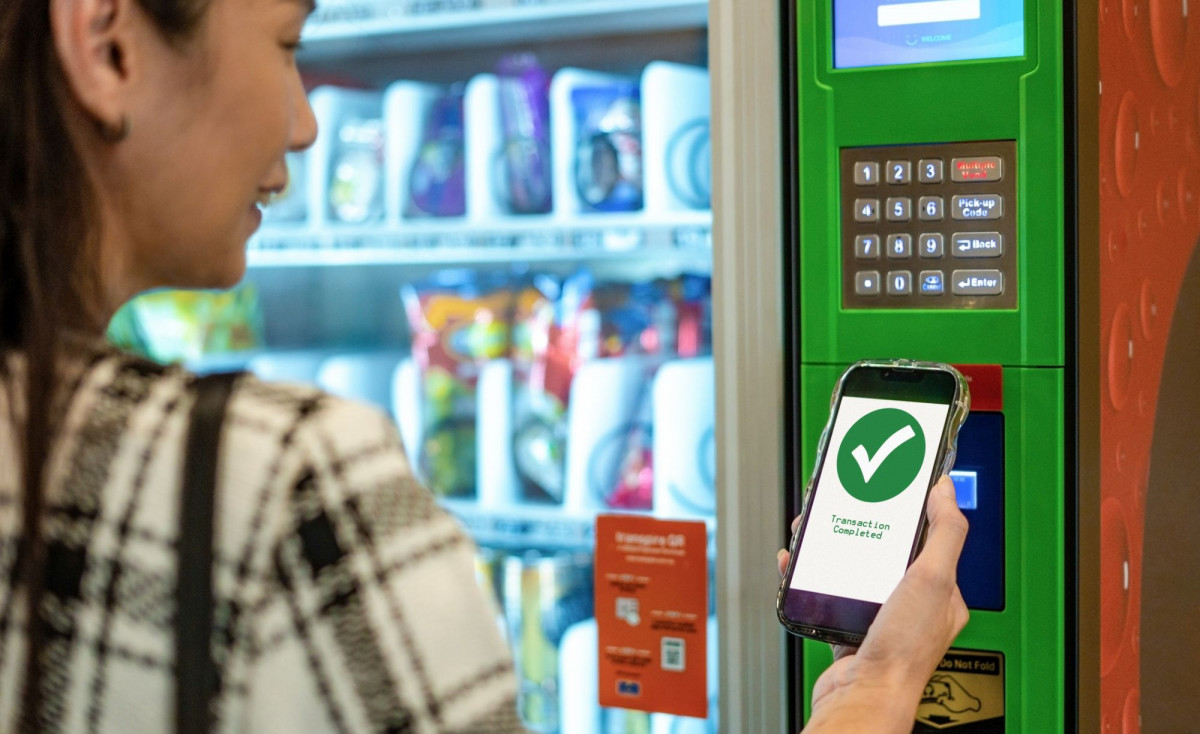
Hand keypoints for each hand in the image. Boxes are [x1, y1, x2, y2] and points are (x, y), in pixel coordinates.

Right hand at [782, 475, 969, 732]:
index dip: (911, 511)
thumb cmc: (902, 650)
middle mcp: (912, 606)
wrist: (862, 696)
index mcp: (941, 593)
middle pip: (885, 551)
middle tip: (844, 506)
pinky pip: (828, 593)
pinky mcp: (848, 628)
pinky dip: (811, 576)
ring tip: (816, 530)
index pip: (931, 539)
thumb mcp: (932, 578)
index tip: (894, 488)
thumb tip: (948, 489)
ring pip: (854, 569)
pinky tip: (800, 565)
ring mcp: (878, 617)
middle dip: (862, 525)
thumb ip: (946, 531)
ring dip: (832, 547)